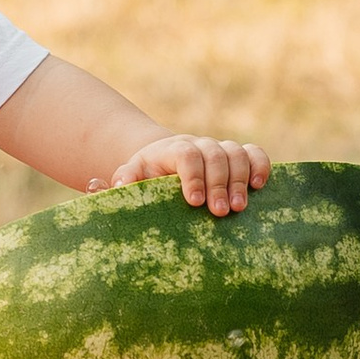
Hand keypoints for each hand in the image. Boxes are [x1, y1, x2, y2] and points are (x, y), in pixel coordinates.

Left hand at [106, 133, 268, 214]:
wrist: (162, 165)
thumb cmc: (145, 180)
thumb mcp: (129, 178)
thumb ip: (118, 182)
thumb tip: (99, 186)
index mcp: (169, 150)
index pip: (185, 154)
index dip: (192, 176)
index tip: (193, 202)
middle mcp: (197, 145)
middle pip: (214, 153)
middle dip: (219, 183)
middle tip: (219, 213)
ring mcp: (219, 149)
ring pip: (236, 153)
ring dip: (240, 179)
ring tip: (239, 208)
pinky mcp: (238, 157)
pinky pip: (255, 153)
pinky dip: (260, 165)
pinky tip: (259, 186)